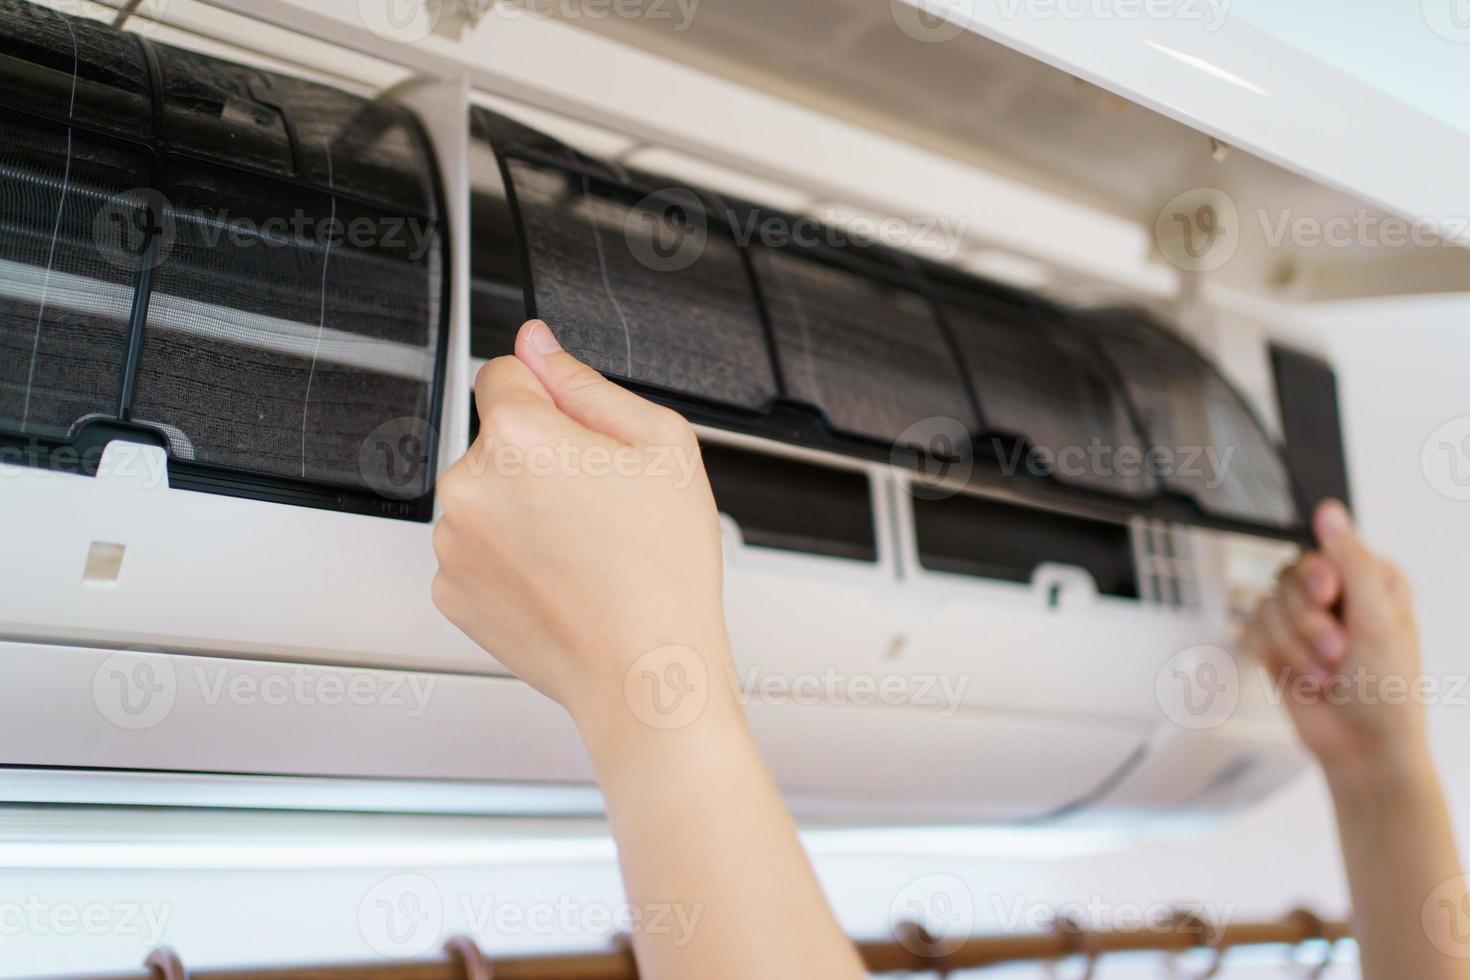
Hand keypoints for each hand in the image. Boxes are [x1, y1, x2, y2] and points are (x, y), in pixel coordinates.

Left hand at [431, 320, 730, 727]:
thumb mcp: (660, 445)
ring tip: (584, 551)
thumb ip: (586, 384)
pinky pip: (477, 551)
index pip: (505, 374)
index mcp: (518, 436)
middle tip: (600, 505)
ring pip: (486, 498)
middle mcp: (469, 484)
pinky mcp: (450, 591)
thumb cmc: (661, 570)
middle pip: (496, 441)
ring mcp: (454, 542)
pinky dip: (509, 559)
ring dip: (522, 511)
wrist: (644, 670)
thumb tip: (540, 345)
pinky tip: (560, 579)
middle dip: (539, 460)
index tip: (577, 435)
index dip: (550, 398)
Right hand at [1242, 500, 1426, 781]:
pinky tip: (1302, 677)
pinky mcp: (1277, 643)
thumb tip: (1329, 512)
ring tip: (1324, 673)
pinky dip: (1276, 657)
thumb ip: (1352, 563)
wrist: (1361, 749)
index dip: (1318, 575)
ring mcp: (1304, 619)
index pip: (1324, 549)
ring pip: (1268, 605)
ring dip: (1294, 647)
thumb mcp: (1378, 622)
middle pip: (1289, 576)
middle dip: (1308, 622)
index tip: (1328, 596)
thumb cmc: (1387, 692)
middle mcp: (1336, 594)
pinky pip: (1253, 629)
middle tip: (1336, 651)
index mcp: (1370, 579)